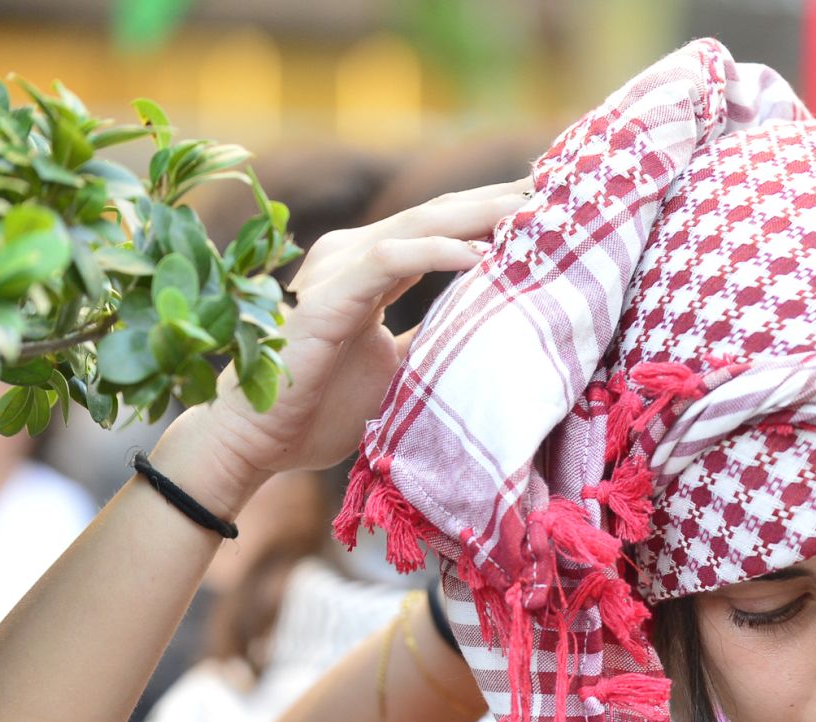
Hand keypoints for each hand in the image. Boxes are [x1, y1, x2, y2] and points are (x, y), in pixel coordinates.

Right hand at [173, 181, 530, 500]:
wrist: (256, 442)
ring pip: (420, 225)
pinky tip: (481, 256)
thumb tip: (490, 336)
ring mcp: (337, 269)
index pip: (443, 229)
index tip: (551, 205)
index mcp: (369, 268)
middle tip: (559, 186)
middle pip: (439, 215)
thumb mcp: (398, 369)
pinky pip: (391, 260)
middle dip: (499, 200)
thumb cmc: (318, 409)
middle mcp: (353, 256)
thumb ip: (434, 340)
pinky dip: (438, 254)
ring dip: (480, 216)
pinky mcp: (326, 296)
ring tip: (534, 211)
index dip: (494, 214)